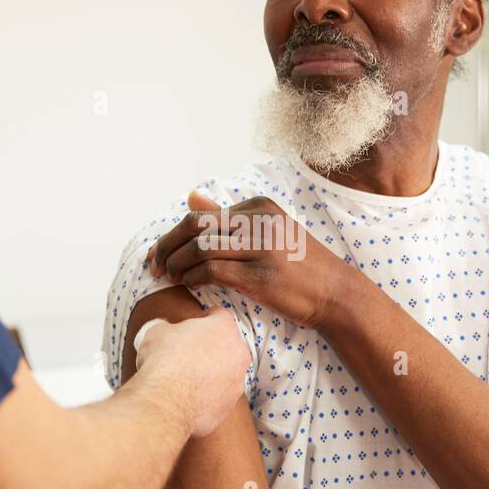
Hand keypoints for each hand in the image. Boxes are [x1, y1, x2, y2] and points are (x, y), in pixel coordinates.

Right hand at [134, 308, 250, 437]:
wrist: (166, 402)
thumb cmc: (163, 361)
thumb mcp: (157, 333)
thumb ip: (169, 330)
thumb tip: (166, 334)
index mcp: (224, 328)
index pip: (219, 316)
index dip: (206, 319)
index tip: (198, 323)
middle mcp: (238, 354)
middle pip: (227, 346)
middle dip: (212, 348)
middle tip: (190, 353)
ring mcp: (237, 383)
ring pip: (226, 374)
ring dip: (212, 374)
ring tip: (188, 380)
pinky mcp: (229, 406)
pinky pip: (218, 397)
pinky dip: (207, 397)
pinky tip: (188, 399)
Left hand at [146, 191, 355, 329]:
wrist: (335, 293)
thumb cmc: (299, 265)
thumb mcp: (267, 230)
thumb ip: (227, 215)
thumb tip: (190, 195)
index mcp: (258, 205)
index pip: (200, 214)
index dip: (172, 234)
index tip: (159, 252)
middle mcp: (259, 220)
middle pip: (194, 226)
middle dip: (166, 246)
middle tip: (153, 265)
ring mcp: (261, 247)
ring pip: (200, 248)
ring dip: (177, 264)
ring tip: (169, 277)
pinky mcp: (260, 275)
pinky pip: (212, 271)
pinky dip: (194, 278)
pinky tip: (190, 285)